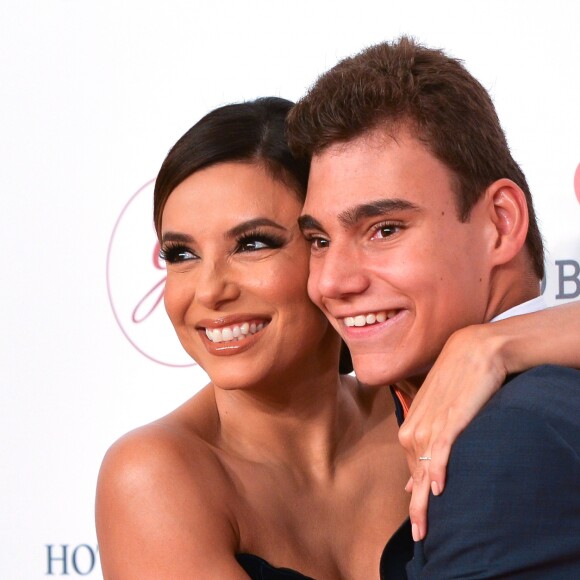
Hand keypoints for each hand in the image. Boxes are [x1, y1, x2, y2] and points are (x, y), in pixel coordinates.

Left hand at [398, 324, 506, 540]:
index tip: (416, 518)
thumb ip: (431, 434)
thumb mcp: (440, 409)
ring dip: (423, 500)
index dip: (413, 493)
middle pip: (414, 474)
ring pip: (423, 469)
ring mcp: (432, 423)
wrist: (476, 350)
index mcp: (413, 424)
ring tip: (425, 528)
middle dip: (416, 507)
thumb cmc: (458, 379)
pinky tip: (438, 489)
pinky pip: (441, 449)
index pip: (411, 466)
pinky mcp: (450, 418)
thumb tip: (425, 462)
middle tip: (420, 536)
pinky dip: (438, 468)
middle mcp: (416, 427)